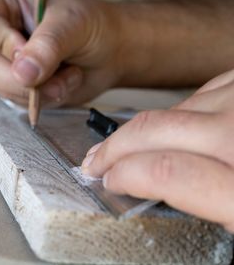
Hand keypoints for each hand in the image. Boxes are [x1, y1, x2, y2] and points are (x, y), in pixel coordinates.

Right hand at [0, 0, 123, 106]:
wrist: (112, 53)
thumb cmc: (94, 26)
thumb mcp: (72, 25)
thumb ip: (47, 46)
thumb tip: (22, 73)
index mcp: (7, 5)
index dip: (1, 43)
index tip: (27, 52)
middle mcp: (2, 34)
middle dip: (25, 78)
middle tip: (55, 73)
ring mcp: (9, 62)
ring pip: (4, 87)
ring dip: (40, 91)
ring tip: (69, 75)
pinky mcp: (21, 85)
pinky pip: (20, 101)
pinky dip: (45, 99)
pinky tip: (64, 83)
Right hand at [81, 69, 233, 232]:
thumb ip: (200, 205)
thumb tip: (156, 191)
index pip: (163, 172)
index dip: (125, 176)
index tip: (109, 180)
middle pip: (150, 131)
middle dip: (112, 149)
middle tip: (97, 161)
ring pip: (166, 111)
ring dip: (138, 131)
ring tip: (124, 143)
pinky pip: (193, 93)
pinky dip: (171, 112)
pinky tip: (166, 124)